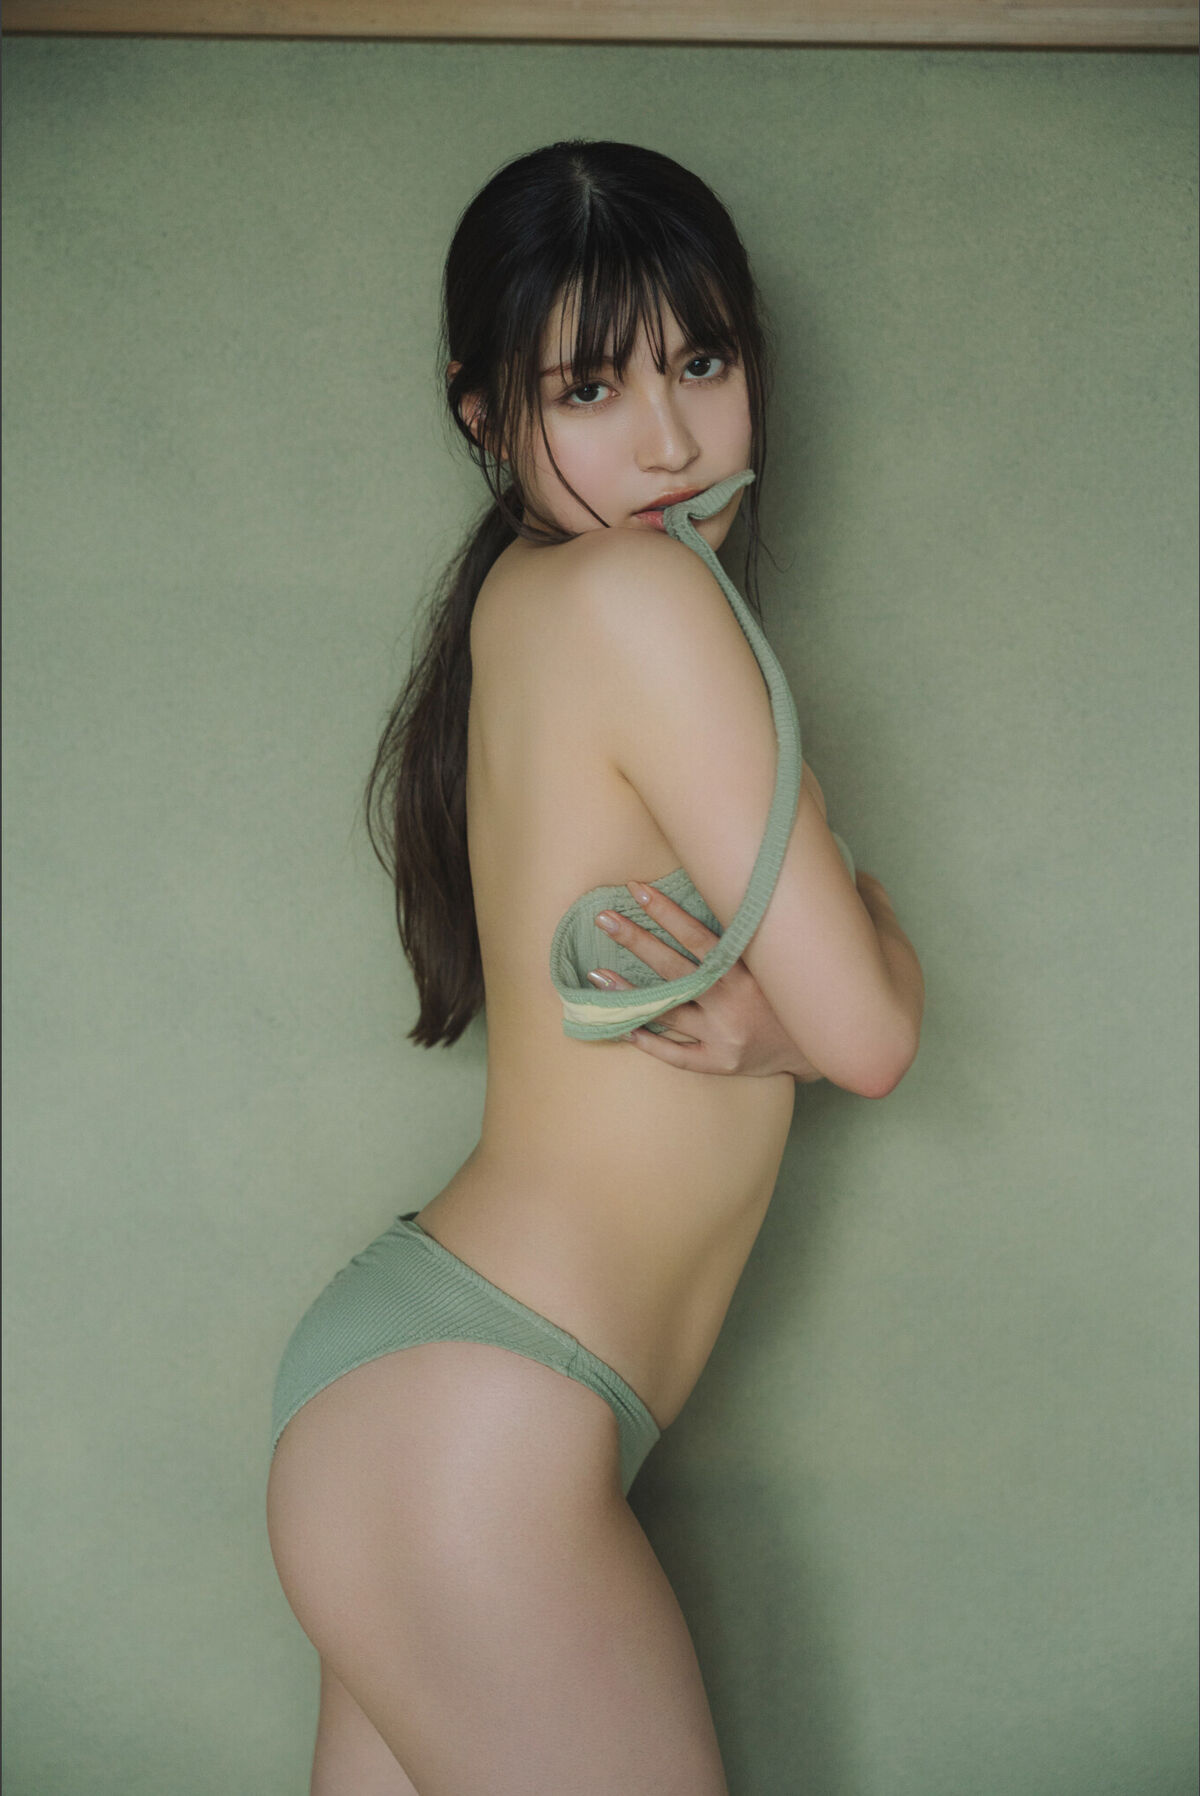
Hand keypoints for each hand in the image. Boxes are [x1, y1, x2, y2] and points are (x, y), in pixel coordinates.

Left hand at [588, 882, 824, 1080]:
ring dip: (629, 993)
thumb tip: (724, 882)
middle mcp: (732, 1003)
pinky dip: (650, 1042)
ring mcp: (724, 1036)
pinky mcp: (720, 1063)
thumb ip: (749, 930)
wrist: (820, 1046)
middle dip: (636, 941)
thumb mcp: (775, 958)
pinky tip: (622, 1027)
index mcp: (747, 972)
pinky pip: (677, 1055)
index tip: (636, 889)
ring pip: (668, 1012)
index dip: (666, 912)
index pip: (698, 937)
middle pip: (674, 969)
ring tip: (595, 974)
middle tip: (602, 919)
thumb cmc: (789, 992)